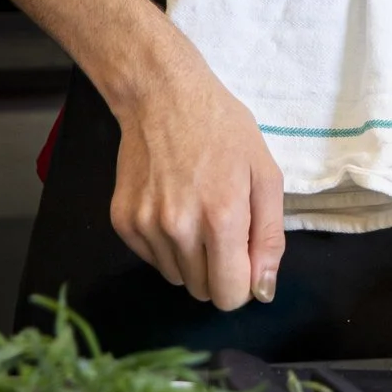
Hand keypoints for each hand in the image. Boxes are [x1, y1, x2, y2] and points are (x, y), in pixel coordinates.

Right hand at [108, 60, 284, 310]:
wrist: (164, 97)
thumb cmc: (224, 131)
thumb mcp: (265, 174)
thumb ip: (269, 237)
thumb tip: (263, 291)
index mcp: (221, 217)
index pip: (229, 294)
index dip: (243, 285)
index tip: (246, 260)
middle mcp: (178, 228)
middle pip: (203, 291)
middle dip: (220, 271)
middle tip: (224, 230)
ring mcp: (145, 226)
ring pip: (177, 278)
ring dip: (193, 259)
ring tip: (198, 213)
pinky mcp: (122, 223)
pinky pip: (152, 260)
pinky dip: (167, 246)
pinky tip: (174, 207)